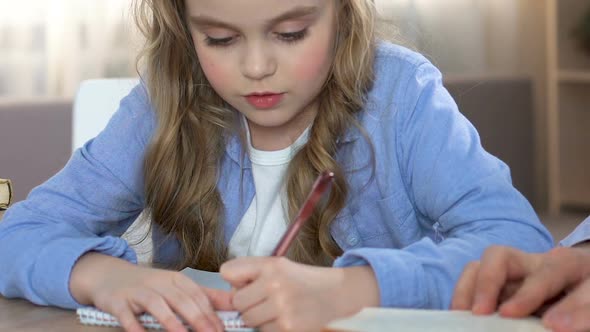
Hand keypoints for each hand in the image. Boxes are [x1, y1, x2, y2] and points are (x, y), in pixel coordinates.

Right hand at [70, 253, 232, 331]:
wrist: (109, 275)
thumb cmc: (148, 285)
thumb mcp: (176, 286)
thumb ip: (204, 295)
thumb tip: (233, 303)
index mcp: (176, 279)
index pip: (198, 295)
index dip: (211, 313)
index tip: (221, 330)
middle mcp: (159, 283)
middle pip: (181, 300)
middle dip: (198, 318)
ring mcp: (138, 292)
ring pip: (157, 305)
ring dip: (172, 322)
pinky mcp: (118, 302)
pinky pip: (127, 316)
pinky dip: (136, 327)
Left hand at [220, 257, 379, 331]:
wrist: (337, 295)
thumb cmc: (302, 280)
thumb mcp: (278, 266)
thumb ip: (248, 273)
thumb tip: (220, 296)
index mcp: (271, 264)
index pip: (228, 271)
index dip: (235, 281)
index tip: (246, 284)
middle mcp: (275, 283)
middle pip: (237, 302)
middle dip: (247, 304)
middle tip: (265, 300)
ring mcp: (282, 307)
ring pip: (248, 320)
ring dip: (258, 318)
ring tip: (276, 309)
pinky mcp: (288, 327)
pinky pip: (263, 331)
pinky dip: (271, 328)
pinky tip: (286, 318)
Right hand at [451, 245, 589, 331]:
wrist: (586, 289)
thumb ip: (582, 313)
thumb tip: (555, 326)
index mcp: (565, 264)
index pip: (544, 274)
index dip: (528, 295)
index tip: (511, 315)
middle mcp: (534, 262)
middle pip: (499, 256)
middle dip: (486, 282)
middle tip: (479, 312)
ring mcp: (513, 273)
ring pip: (479, 267)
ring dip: (467, 290)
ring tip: (462, 315)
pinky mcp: (500, 286)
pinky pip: (473, 283)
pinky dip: (464, 297)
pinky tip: (463, 315)